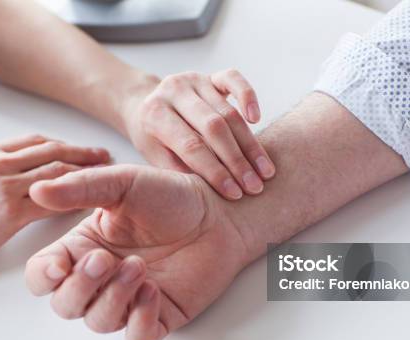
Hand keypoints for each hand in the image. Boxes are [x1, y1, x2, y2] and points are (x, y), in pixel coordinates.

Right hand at [0, 135, 110, 293]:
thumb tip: (30, 171)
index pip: (38, 141)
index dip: (67, 145)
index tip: (86, 150)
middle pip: (53, 150)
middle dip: (84, 153)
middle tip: (105, 157)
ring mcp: (2, 186)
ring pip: (57, 172)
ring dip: (87, 173)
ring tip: (106, 176)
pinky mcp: (8, 213)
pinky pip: (53, 202)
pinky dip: (75, 199)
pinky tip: (90, 202)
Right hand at [24, 164, 249, 339]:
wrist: (219, 212)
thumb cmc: (171, 196)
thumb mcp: (123, 184)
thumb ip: (81, 188)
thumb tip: (37, 191)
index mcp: (85, 246)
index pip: (44, 274)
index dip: (43, 277)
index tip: (59, 265)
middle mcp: (103, 276)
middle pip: (66, 305)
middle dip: (80, 287)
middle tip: (106, 260)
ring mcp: (130, 298)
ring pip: (99, 321)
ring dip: (113, 298)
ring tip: (139, 267)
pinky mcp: (159, 314)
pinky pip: (137, 335)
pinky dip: (140, 318)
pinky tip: (153, 290)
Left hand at [123, 69, 275, 199]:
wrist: (144, 105)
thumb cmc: (153, 139)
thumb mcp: (157, 157)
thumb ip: (181, 170)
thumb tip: (211, 191)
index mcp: (155, 114)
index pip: (191, 146)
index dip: (215, 171)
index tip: (234, 193)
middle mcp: (173, 91)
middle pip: (214, 128)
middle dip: (237, 161)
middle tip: (254, 186)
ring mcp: (193, 79)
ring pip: (228, 112)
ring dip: (250, 144)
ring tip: (265, 170)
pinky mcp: (210, 76)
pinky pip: (234, 79)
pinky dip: (248, 97)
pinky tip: (257, 119)